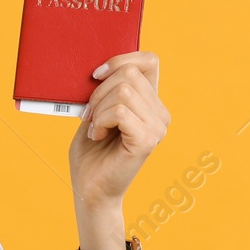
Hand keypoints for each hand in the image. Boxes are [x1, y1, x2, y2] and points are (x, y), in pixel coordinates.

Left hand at [68, 51, 169, 208]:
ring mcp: (157, 127)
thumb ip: (105, 88)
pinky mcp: (147, 140)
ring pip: (124, 91)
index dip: (121, 59)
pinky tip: (98, 136)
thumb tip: (99, 66)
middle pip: (130, 74)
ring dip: (98, 109)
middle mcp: (160, 114)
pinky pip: (120, 111)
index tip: (95, 75)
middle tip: (90, 116)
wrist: (89, 189)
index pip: (149, 60)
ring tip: (95, 128)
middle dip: (98, 92)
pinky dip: (100, 121)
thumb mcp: (96, 112)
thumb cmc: (91, 152)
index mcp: (150, 103)